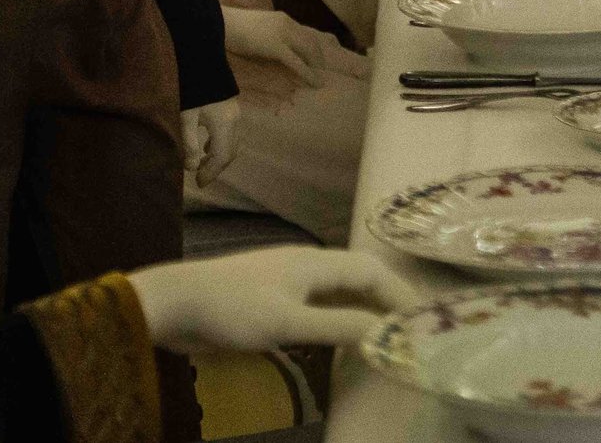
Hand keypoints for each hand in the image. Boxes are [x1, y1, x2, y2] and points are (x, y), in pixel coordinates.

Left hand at [129, 247, 421, 353]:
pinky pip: (317, 304)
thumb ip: (337, 325)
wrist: (174, 303)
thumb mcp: (288, 323)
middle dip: (387, 299)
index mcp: (313, 263)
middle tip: (412, 329)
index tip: (425, 320)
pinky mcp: (270, 299)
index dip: (400, 294)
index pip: (370, 271)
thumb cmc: (231, 309)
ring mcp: (286, 281)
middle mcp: (304, 265)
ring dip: (363, 307)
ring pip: (337, 289)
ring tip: (386, 334)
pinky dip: (339, 317)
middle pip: (357, 276)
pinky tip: (340, 338)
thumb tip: (385, 331)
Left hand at [181, 98, 240, 185]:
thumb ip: (190, 143)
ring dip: (219, 157)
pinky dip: (221, 145)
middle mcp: (235, 123)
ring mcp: (236, 116)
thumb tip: (191, 168)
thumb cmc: (194, 90)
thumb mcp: (187, 118)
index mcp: (224, 126)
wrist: (204, 62)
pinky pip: (231, 135)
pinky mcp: (233, 111)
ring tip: (202, 164)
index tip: (199, 183)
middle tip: (200, 177)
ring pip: (232, 145)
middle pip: (230, 153)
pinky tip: (208, 146)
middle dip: (216, 167)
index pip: (221, 157)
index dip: (211, 172)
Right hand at [222, 8, 369, 85]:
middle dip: (320, 58)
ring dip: (317, 66)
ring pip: (308, 51)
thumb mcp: (257, 30)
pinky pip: (297, 63)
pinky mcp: (276, 47)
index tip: (321, 59)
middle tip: (324, 72)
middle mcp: (286, 24)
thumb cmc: (233, 28)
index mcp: (282, 19)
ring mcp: (282, 34)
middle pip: (312, 42)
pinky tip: (315, 83)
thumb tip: (275, 50)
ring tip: (321, 79)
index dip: (315, 48)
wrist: (219, 23)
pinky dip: (308, 74)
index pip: (305, 33)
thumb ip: (269, 37)